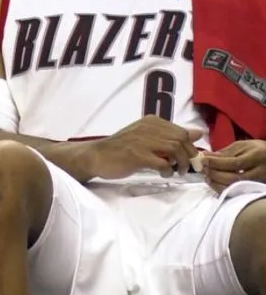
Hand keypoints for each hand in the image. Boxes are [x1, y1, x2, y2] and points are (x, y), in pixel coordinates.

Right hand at [86, 115, 201, 179]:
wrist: (97, 156)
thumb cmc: (121, 148)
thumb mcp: (146, 137)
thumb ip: (170, 135)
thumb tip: (198, 133)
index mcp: (151, 121)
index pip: (181, 131)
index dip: (190, 147)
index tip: (189, 159)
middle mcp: (148, 128)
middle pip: (180, 140)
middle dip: (188, 156)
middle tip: (185, 168)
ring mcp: (142, 141)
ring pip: (174, 150)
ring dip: (180, 164)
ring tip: (176, 172)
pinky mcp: (138, 155)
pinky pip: (162, 162)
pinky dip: (168, 170)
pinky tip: (164, 173)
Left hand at [201, 140, 265, 192]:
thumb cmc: (257, 150)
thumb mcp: (243, 146)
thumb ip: (225, 152)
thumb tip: (205, 156)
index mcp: (257, 157)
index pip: (235, 163)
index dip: (216, 163)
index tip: (202, 160)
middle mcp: (260, 172)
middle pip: (235, 178)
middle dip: (215, 174)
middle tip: (202, 169)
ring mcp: (258, 183)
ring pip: (235, 188)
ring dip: (216, 183)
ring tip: (206, 176)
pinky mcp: (254, 191)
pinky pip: (236, 193)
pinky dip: (222, 189)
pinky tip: (214, 183)